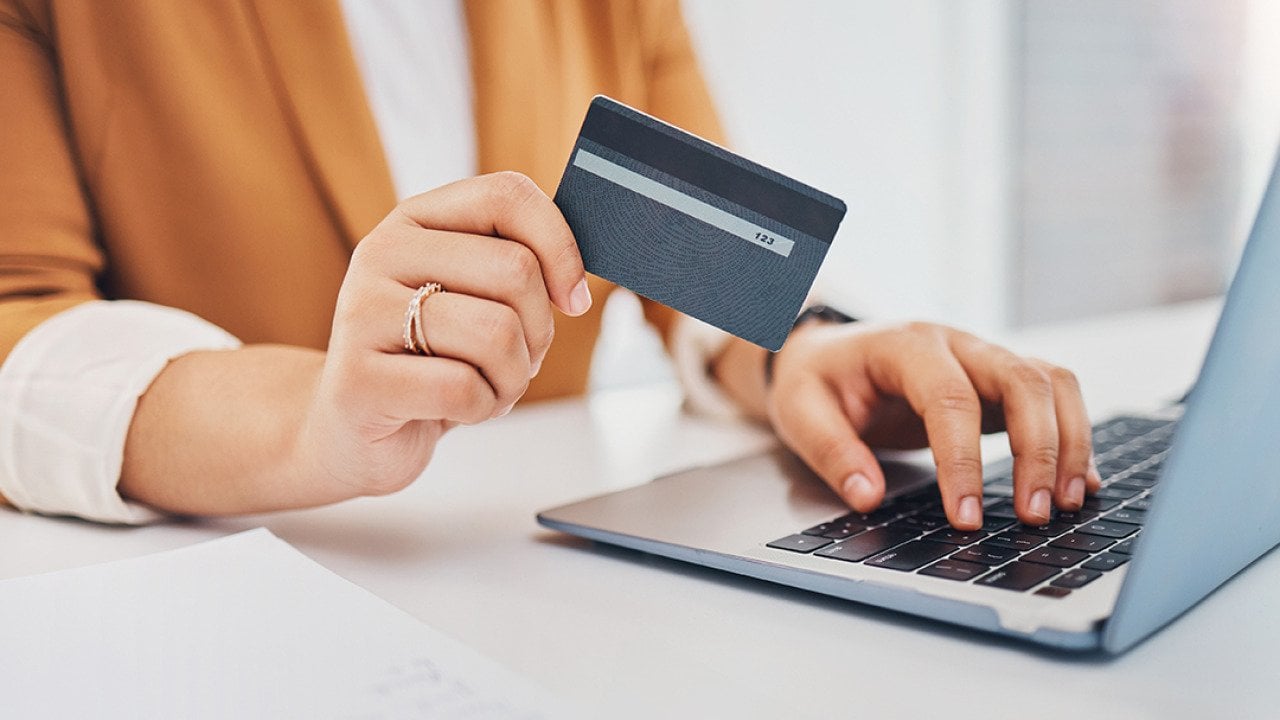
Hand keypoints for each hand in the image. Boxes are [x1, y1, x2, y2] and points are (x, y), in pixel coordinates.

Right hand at [303, 172, 590, 495]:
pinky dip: (482, 408)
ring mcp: (362, 314)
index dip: (560, 247)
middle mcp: (380, 253)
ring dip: (513, 377)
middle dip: (539, 332)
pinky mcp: (358, 380)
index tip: (572, 299)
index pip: (506, 195)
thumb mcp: (472, 299)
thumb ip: (514, 269)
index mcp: (414, 220)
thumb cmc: (430, 361)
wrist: (350, 432)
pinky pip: (463, 388)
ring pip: (497, 333)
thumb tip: (575, 280)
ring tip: (486, 387)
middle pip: (514, 270)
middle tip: (517, 359)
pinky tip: (458, 411)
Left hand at [765, 321, 1100, 529]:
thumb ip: (831, 452)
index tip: (966, 519)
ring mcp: (983, 360)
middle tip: (1035, 515)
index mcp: (906, 346)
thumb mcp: (799, 411)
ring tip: (1066, 504)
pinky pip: (1052, 399)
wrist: (825, 354)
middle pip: (1023, 381)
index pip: (950, 400)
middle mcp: (956, 344)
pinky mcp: (997, 383)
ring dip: (1069, 443)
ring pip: (1051, 384)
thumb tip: (867, 497)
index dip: (963, 462)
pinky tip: (1080, 483)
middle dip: (1040, 450)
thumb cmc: (816, 380)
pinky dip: (1072, 437)